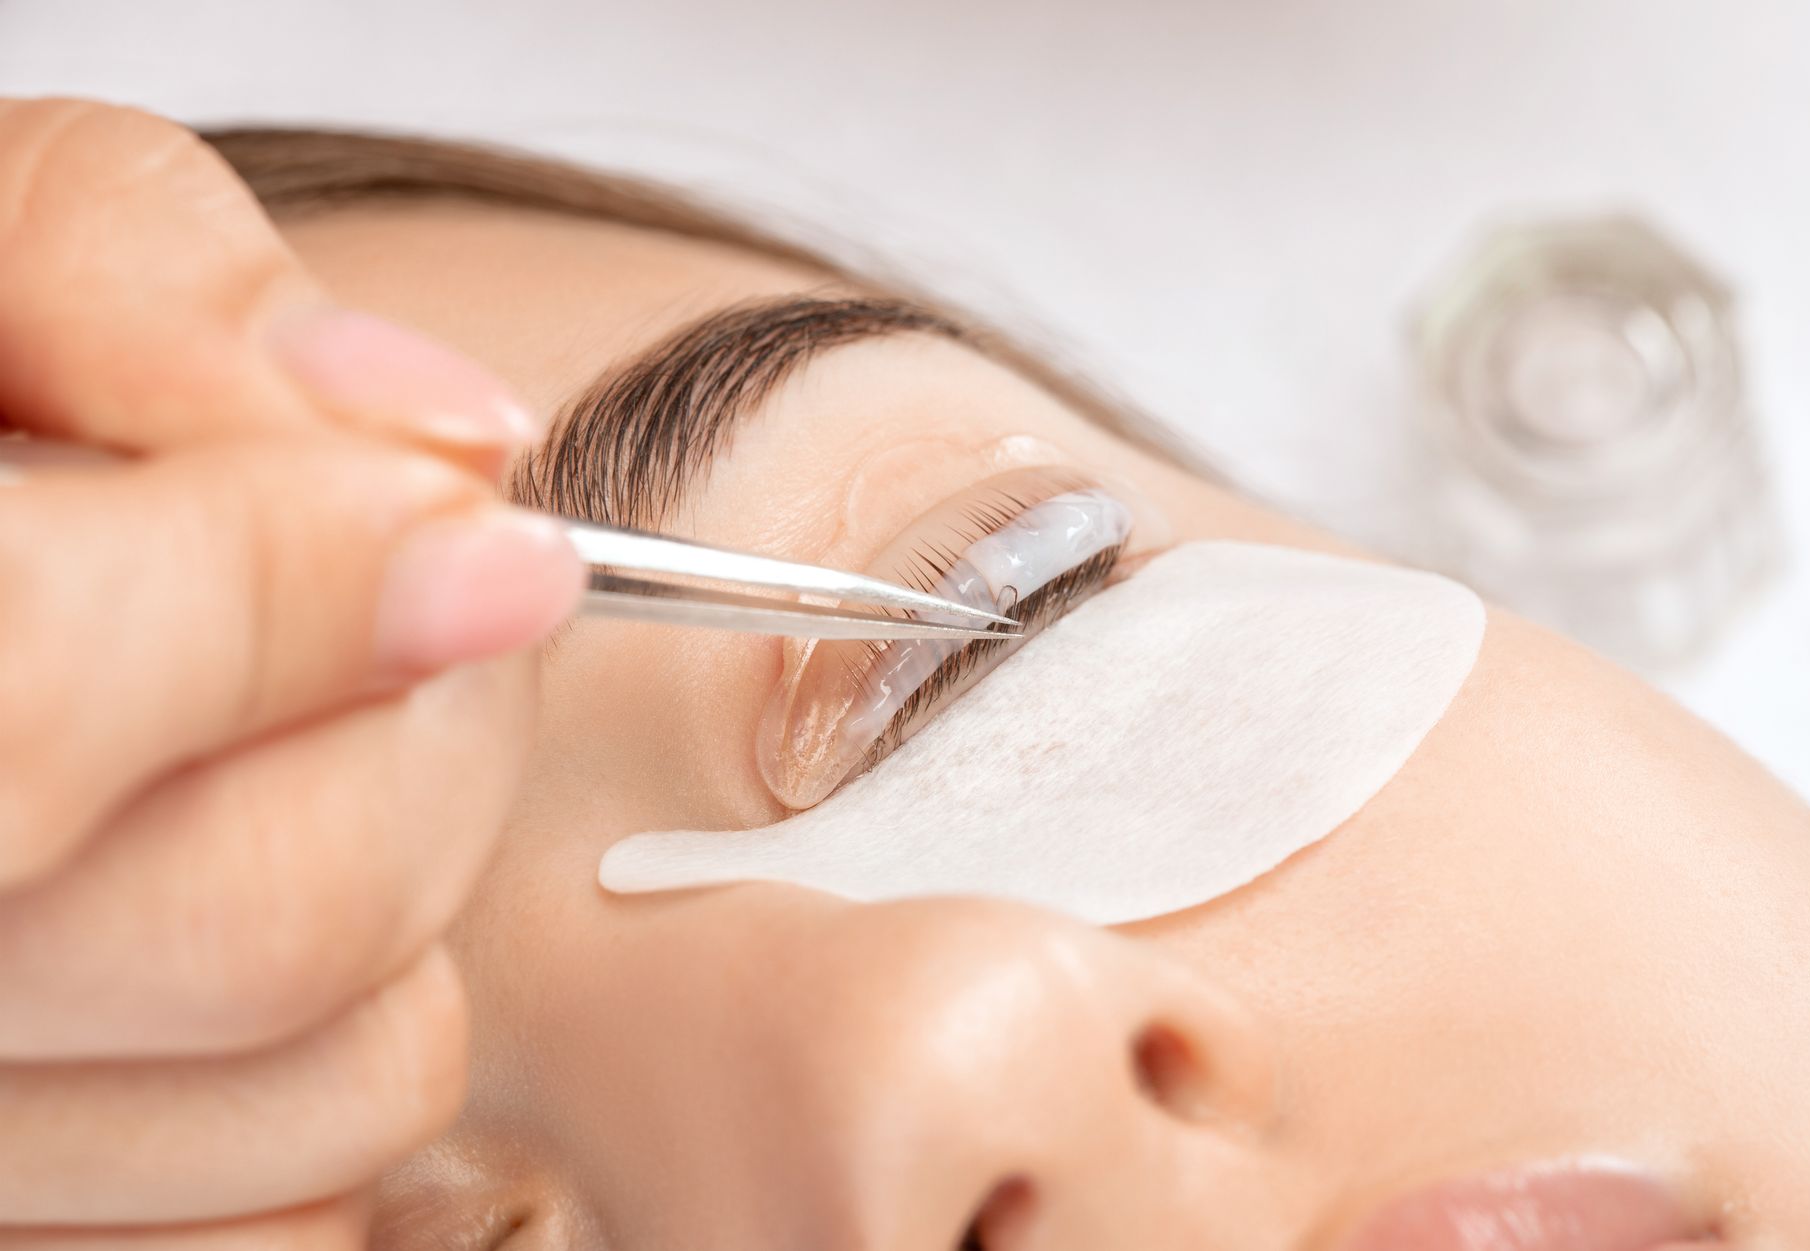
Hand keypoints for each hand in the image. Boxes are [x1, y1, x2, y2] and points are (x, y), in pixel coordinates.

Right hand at [0, 100, 582, 1244]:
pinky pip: (316, 1218)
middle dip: (418, 741)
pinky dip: (333, 1085)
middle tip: (390, 628)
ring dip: (395, 916)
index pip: (40, 691)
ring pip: (348, 1094)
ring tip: (267, 777)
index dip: (307, 599)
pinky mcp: (43, 1233)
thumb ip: (155, 288)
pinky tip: (224, 939)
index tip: (487, 540)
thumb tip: (455, 447)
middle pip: (278, 921)